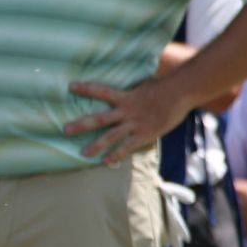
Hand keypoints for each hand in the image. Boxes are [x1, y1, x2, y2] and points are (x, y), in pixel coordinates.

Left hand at [65, 75, 192, 159]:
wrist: (181, 93)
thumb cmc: (165, 87)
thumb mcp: (144, 84)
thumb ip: (133, 89)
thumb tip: (127, 86)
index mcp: (126, 96)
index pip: (101, 91)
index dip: (86, 88)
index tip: (71, 87)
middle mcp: (126, 110)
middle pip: (99, 118)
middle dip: (81, 124)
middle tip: (65, 130)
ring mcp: (135, 123)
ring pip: (111, 136)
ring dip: (95, 145)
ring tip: (82, 154)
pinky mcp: (145, 134)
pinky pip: (127, 146)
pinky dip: (116, 154)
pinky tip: (106, 162)